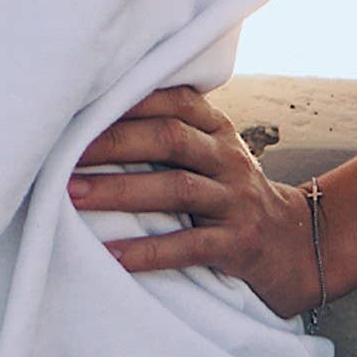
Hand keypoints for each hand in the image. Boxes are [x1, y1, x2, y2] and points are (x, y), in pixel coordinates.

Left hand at [64, 84, 320, 320]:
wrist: (295, 246)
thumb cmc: (232, 196)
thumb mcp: (213, 155)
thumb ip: (172, 135)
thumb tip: (92, 121)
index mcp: (217, 130)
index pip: (174, 100)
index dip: (127, 101)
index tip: (78, 107)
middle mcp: (229, 158)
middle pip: (168, 138)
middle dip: (111, 144)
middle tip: (61, 155)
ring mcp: (237, 200)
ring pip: (175, 188)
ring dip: (119, 192)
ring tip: (72, 197)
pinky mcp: (239, 244)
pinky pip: (190, 245)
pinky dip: (148, 251)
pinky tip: (112, 256)